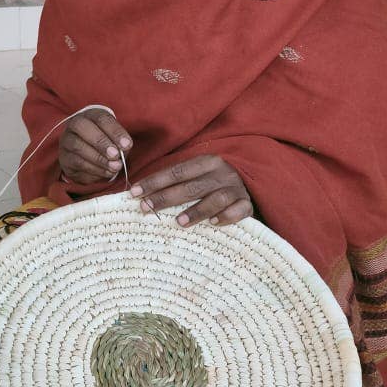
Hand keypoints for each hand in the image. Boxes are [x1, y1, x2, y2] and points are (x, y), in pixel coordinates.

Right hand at [59, 107, 131, 185]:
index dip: (115, 131)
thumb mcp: (116, 140)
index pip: (101, 118)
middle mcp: (75, 124)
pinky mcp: (64, 158)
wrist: (88, 158)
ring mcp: (66, 141)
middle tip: (115, 155)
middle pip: (82, 127)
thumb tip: (123, 149)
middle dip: (101, 142)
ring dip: (98, 159)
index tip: (127, 145)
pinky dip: (94, 169)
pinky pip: (77, 162)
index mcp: (91, 115)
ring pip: (78, 147)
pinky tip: (106, 172)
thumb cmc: (106, 143)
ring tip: (114, 167)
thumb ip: (120, 143)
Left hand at [130, 155, 252, 226]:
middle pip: (191, 186)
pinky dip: (226, 216)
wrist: (253, 186)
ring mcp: (236, 188)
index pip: (176, 172)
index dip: (154, 182)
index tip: (134, 192)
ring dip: (197, 210)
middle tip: (146, 208)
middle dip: (166, 197)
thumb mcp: (197, 177)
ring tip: (179, 222)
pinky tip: (214, 223)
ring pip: (216, 198)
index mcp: (206, 162)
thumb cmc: (215, 185)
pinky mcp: (248, 204)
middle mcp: (222, 173)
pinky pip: (239, 210)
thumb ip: (175, 183)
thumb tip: (139, 194)